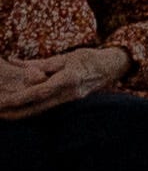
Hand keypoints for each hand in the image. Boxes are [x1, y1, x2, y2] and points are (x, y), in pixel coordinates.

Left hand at [0, 45, 119, 118]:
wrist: (113, 67)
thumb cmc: (89, 58)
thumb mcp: (65, 56)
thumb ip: (41, 63)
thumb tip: (15, 62)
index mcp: (70, 79)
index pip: (41, 91)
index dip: (22, 97)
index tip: (6, 100)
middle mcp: (71, 93)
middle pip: (39, 106)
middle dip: (17, 111)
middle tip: (0, 112)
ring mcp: (72, 100)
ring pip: (43, 110)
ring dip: (23, 113)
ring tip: (5, 113)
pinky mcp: (70, 102)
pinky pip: (49, 107)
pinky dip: (33, 109)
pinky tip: (21, 110)